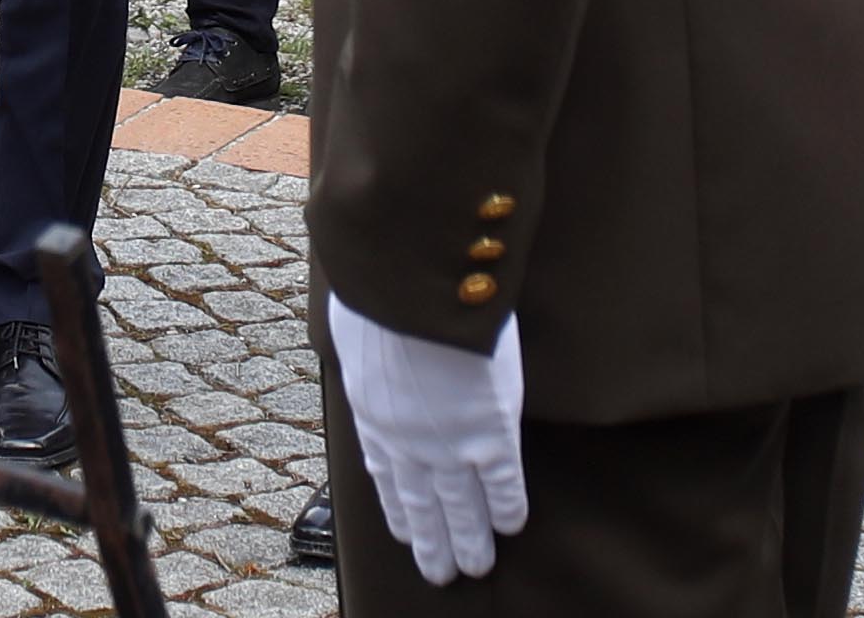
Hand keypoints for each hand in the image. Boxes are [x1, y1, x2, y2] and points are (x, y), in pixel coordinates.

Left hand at [330, 297, 526, 585]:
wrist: (407, 291)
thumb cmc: (376, 294)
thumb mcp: (352, 332)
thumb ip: (365, 354)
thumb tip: (366, 349)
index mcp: (370, 413)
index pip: (383, 473)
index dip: (397, 506)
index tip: (404, 532)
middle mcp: (404, 439)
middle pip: (420, 501)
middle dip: (431, 540)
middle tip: (440, 572)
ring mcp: (447, 441)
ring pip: (460, 504)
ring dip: (469, 539)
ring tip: (475, 566)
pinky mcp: (489, 433)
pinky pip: (502, 481)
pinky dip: (506, 506)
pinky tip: (511, 527)